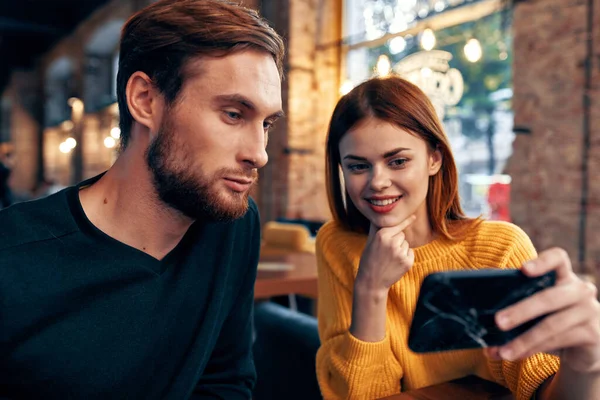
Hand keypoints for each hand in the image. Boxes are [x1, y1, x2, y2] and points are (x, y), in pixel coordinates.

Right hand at [355, 215, 415, 293]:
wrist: (371, 282)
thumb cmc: (369, 259)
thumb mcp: (370, 242)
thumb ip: (376, 228)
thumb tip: (378, 216)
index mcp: (382, 235)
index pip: (397, 225)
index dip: (405, 221)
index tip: (414, 216)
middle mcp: (392, 242)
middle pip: (402, 235)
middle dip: (397, 240)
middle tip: (386, 251)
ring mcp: (400, 253)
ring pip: (406, 244)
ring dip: (401, 249)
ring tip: (389, 258)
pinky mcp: (407, 262)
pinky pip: (410, 253)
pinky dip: (405, 257)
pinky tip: (395, 264)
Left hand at [486, 248, 599, 372]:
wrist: (586, 347)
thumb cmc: (553, 320)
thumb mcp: (539, 308)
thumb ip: (519, 302)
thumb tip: (479, 313)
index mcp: (564, 276)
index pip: (558, 258)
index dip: (542, 262)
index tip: (523, 269)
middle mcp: (580, 290)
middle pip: (548, 297)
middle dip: (521, 310)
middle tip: (498, 322)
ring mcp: (590, 311)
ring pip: (551, 325)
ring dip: (523, 340)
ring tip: (502, 351)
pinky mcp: (592, 334)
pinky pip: (557, 341)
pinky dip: (532, 349)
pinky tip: (516, 355)